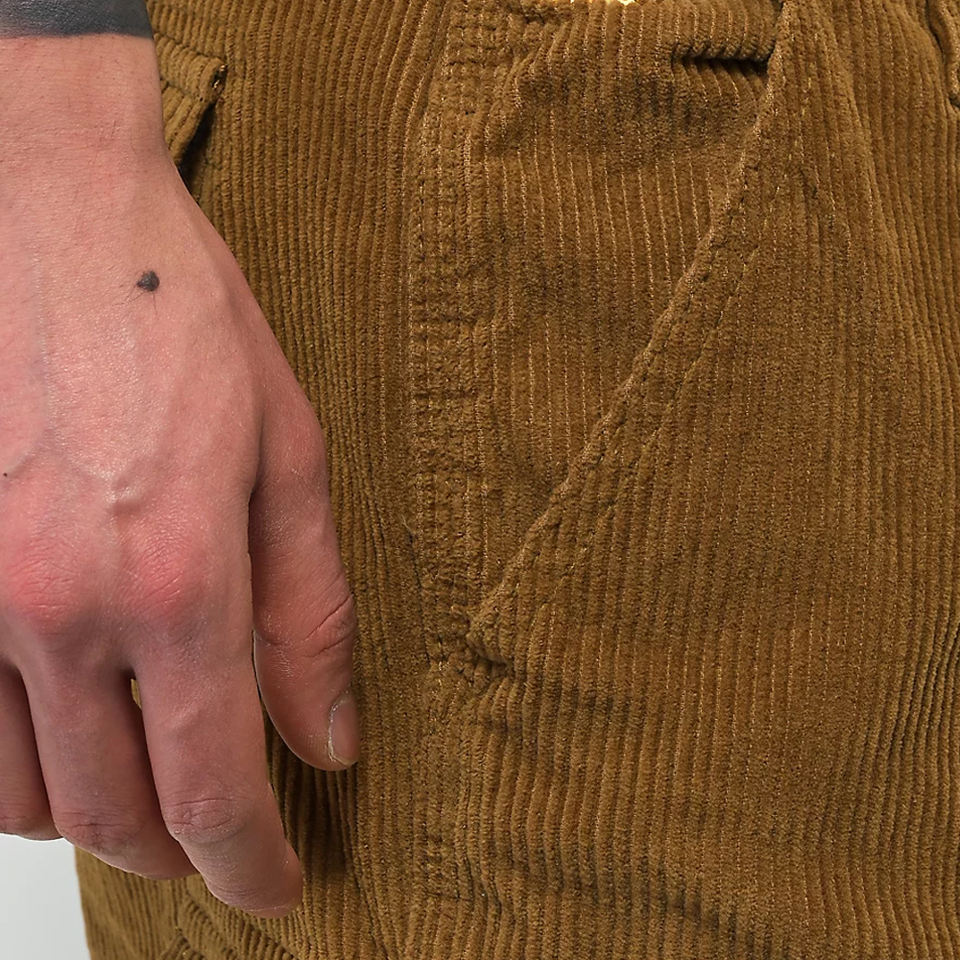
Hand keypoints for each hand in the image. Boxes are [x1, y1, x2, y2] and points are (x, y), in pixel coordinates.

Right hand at [0, 133, 359, 916]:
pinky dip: (12, 764)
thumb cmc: (175, 314)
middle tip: (225, 841)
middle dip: (181, 851)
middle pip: (113, 813)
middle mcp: (53, 611)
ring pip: (18, 796)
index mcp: (174, 580)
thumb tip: (331, 738)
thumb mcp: (288, 454)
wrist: (40, 203)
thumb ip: (312, 613)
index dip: (250, 863)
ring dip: (95, 814)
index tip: (279, 888)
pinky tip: (64, 729)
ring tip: (151, 784)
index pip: (213, 789)